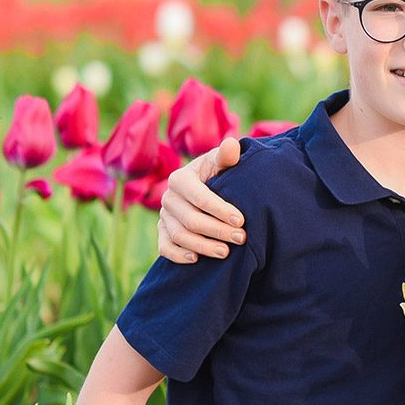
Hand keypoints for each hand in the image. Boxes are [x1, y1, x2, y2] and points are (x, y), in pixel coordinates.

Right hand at [156, 136, 244, 261]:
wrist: (209, 187)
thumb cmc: (219, 173)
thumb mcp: (223, 163)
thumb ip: (227, 156)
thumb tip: (231, 145)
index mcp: (181, 178)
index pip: (200, 198)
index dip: (221, 210)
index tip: (241, 221)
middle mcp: (168, 197)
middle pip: (191, 220)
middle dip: (217, 231)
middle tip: (241, 239)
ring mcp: (164, 216)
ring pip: (179, 236)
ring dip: (203, 246)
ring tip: (226, 253)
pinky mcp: (163, 232)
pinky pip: (164, 247)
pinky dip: (178, 255)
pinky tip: (196, 259)